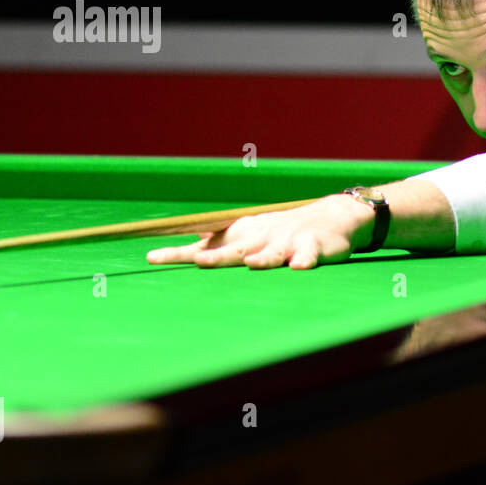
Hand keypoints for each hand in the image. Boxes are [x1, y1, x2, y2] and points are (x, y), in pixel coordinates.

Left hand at [146, 195, 372, 269]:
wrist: (332, 217)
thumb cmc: (284, 229)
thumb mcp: (252, 232)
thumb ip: (224, 242)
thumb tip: (189, 249)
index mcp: (244, 233)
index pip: (208, 243)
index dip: (181, 252)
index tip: (152, 258)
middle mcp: (262, 236)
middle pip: (235, 248)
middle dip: (216, 256)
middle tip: (196, 261)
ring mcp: (288, 241)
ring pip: (272, 252)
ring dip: (262, 259)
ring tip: (252, 264)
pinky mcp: (315, 248)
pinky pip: (308, 256)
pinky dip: (303, 261)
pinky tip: (298, 267)